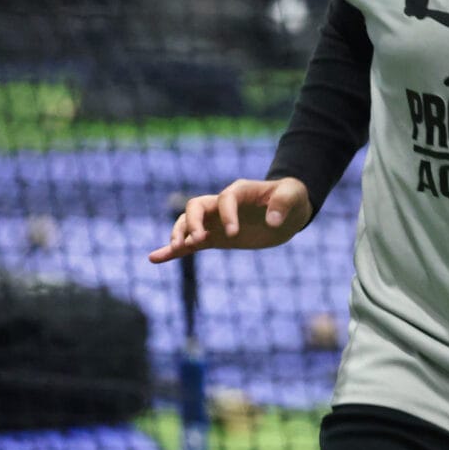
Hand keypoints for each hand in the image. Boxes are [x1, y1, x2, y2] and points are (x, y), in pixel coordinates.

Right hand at [149, 176, 312, 262]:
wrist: (287, 210)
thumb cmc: (291, 198)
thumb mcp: (293, 197)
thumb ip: (283, 204)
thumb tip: (272, 221)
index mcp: (239, 191)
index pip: (225, 199)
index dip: (226, 214)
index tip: (234, 233)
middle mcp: (221, 204)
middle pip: (196, 207)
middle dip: (193, 222)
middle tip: (199, 240)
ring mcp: (215, 221)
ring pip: (188, 224)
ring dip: (180, 235)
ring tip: (177, 249)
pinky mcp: (215, 237)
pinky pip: (191, 244)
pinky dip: (173, 251)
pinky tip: (155, 258)